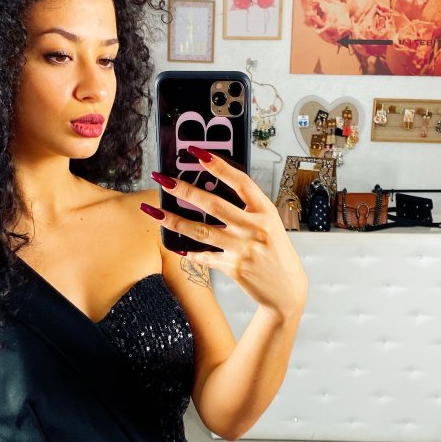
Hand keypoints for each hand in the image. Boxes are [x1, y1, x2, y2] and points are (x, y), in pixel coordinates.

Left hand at [148, 147, 307, 319]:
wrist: (287, 288)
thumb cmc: (276, 251)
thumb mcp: (270, 224)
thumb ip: (246, 209)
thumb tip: (211, 191)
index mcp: (265, 211)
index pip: (240, 182)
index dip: (218, 166)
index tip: (197, 153)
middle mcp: (255, 228)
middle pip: (214, 205)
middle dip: (185, 190)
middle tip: (163, 180)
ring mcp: (244, 249)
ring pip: (202, 231)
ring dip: (174, 220)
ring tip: (154, 211)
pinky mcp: (234, 268)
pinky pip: (205, 257)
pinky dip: (188, 251)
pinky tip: (174, 245)